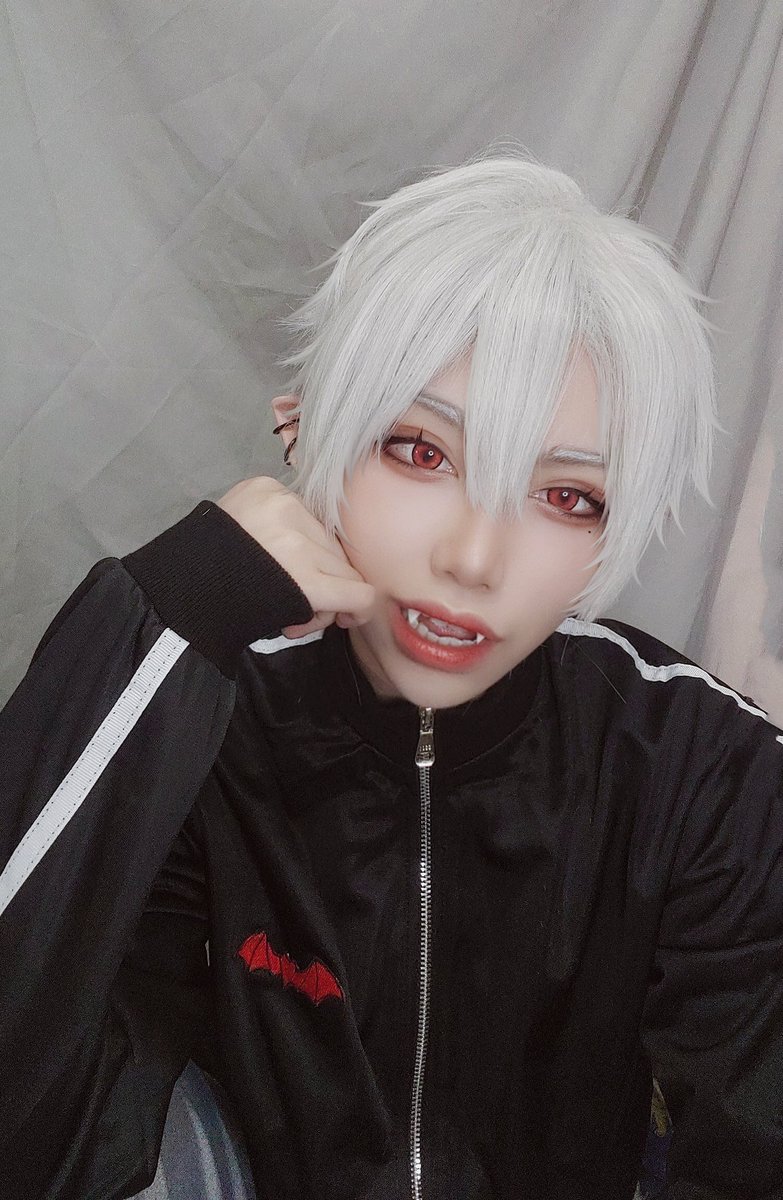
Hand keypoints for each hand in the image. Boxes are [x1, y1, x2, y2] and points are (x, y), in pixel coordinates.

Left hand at [218, 477, 374, 637]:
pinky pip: (300, 508)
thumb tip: (341, 606)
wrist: (176, 578)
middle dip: (333, 586)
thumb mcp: (280, 617)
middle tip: (306, 600)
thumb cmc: (228, 607)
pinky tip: (271, 540)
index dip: (358, 608)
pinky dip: (293, 527)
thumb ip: (318, 609)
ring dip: (314, 555)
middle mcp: (298, 535)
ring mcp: (283, 505)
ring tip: (284, 569)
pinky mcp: (267, 486)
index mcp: (301, 578)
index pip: (359, 591)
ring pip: (325, 535)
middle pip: (344, 565)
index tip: (345, 615)